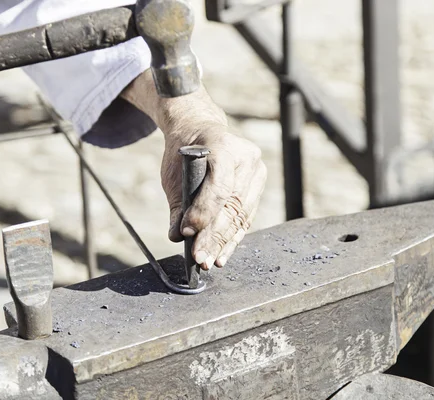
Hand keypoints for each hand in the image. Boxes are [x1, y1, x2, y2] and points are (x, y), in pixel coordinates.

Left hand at [121, 70, 266, 269]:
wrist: (200, 132)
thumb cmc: (184, 153)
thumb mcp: (174, 175)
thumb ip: (177, 206)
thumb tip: (178, 237)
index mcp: (223, 145)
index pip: (219, 186)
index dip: (204, 212)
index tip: (188, 232)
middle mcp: (246, 158)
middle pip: (231, 205)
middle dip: (213, 236)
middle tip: (199, 258)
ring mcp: (256, 172)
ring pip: (241, 215)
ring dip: (224, 243)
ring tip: (209, 261)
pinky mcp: (259, 186)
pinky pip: (246, 218)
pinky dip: (232, 239)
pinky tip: (222, 255)